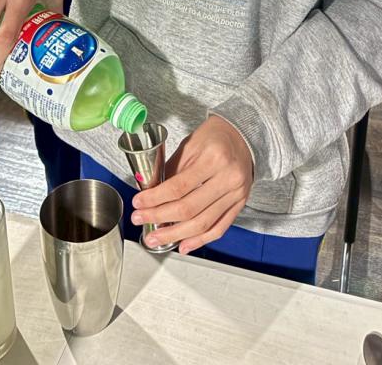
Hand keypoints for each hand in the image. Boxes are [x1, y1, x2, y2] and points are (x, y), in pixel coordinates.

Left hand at [131, 116, 252, 254]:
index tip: (139, 203)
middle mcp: (227, 178)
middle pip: (189, 208)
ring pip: (202, 223)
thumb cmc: (214, 137)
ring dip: (175, 234)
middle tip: (140, 220)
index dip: (155, 198)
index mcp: (213, 159)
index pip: (178, 187)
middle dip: (160, 218)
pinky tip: (183, 245)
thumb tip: (150, 192)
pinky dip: (200, 240)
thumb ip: (171, 170)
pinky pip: (219, 228)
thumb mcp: (190, 145)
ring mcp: (236, 194)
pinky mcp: (240, 204)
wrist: (242, 136)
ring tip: (156, 238)